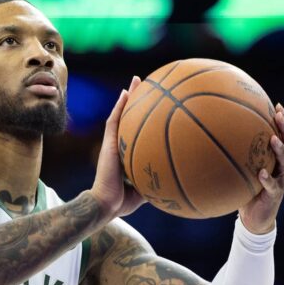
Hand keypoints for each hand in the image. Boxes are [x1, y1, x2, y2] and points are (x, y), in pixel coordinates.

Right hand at [90, 76, 146, 219]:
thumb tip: (177, 179)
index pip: (137, 131)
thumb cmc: (123, 201)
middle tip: (148, 85)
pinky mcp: (107, 144)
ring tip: (137, 80)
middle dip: (138, 101)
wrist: (106, 204)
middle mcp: (119, 144)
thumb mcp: (146, 188)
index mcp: (127, 153)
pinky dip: (119, 106)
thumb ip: (157, 180)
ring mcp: (112, 143)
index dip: (145, 117)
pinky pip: (114, 121)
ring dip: (128, 97)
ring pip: (120, 114)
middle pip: (129, 117)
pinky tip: (126, 93)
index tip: (156, 104)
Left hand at [239, 103, 283, 233]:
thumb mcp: (245, 170)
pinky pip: (272, 185)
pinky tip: (261, 173)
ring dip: (280, 149)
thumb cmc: (248, 190)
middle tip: (280, 115)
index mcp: (277, 160)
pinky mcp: (274, 195)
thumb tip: (217, 138)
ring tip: (273, 139)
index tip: (278, 106)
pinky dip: (267, 179)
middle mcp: (282, 168)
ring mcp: (280, 181)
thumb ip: (238, 156)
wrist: (256, 218)